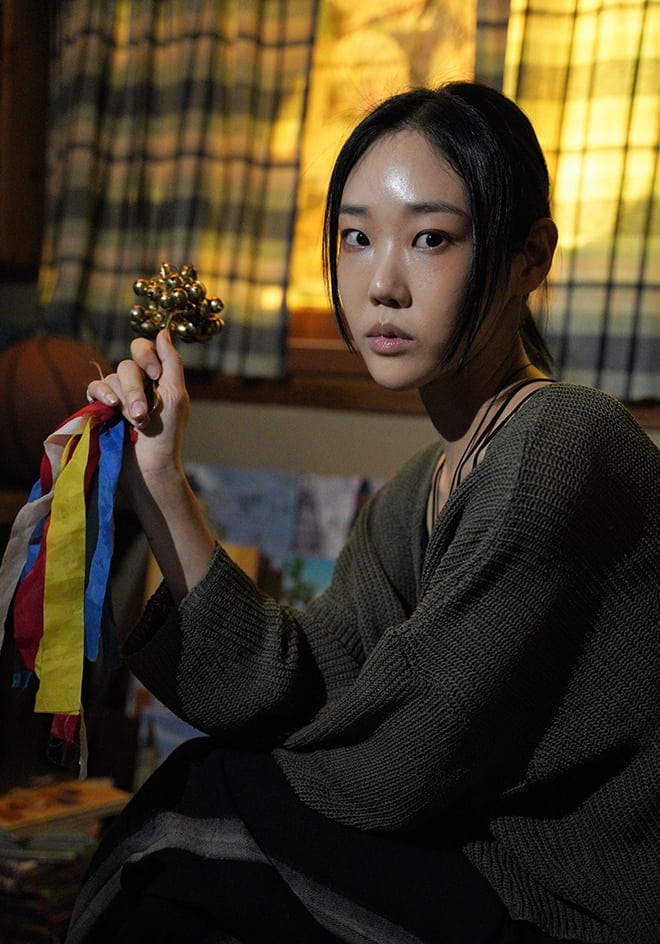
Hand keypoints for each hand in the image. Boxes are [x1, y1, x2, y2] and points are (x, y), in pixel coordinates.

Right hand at [87, 329, 189, 479]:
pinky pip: (94, 388)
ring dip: (125, 399)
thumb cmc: (167, 434)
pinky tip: (111, 406)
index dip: (147, 356)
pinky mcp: (100, 407)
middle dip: (136, 389)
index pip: (143, 349)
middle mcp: (136, 382)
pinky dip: (102, 394)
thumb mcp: (175, 395)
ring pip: (113, 378)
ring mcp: (117, 395)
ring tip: (136, 422)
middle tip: (143, 413)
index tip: (155, 375)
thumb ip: (171, 362)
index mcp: (155, 377)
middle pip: (128, 365)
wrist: (149, 465)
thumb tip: (163, 331)